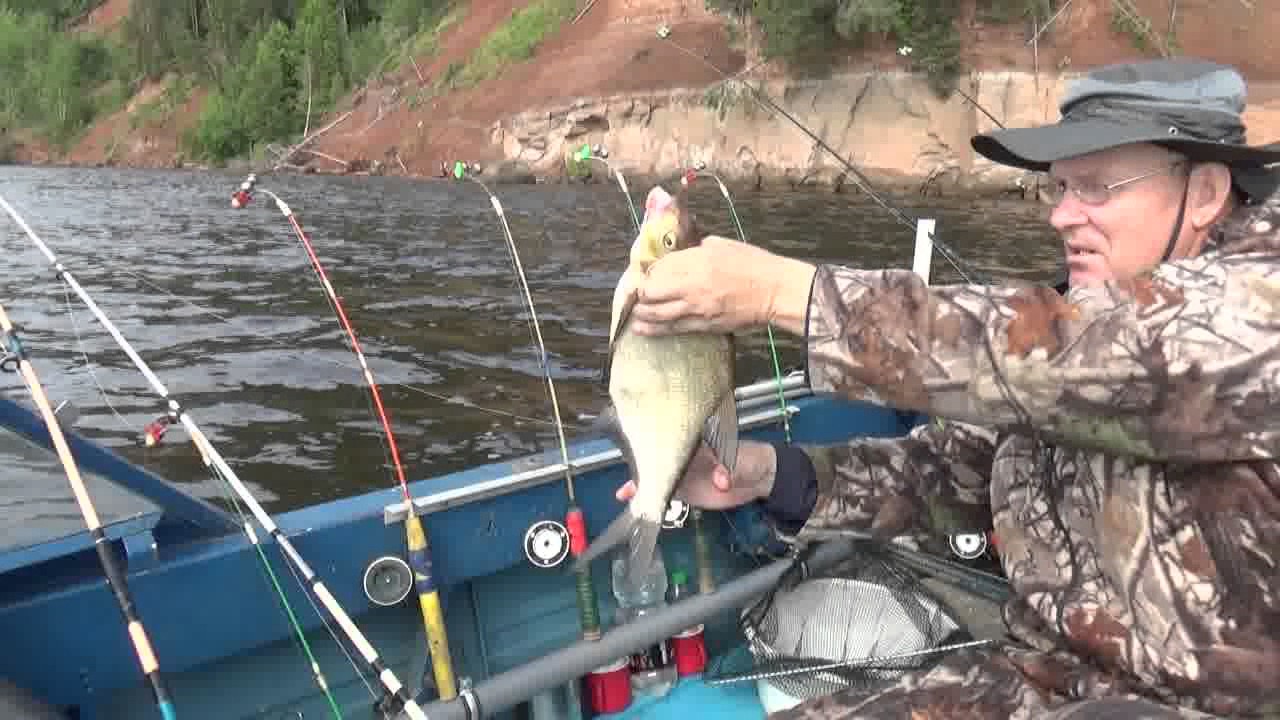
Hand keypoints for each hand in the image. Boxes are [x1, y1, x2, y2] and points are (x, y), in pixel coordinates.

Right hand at [615, 440, 776, 509]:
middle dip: (640, 465)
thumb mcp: (740, 460)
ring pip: (658, 478)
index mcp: (696, 443)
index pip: (671, 440)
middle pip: (658, 460)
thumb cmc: (749, 458)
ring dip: (642, 485)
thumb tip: (720, 480)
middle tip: (624, 473)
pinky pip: (667, 494)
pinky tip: (638, 505)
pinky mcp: (687, 492)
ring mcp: (684, 474)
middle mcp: (685, 457)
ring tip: (623, 493)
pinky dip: (654, 499)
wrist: (760, 478)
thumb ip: (730, 469)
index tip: (638, 447)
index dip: (654, 444)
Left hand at [628, 235, 815, 336]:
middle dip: (640, 293)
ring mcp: (696, 306)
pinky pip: (672, 328)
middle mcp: (692, 283)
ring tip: (634, 314)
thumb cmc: (754, 264)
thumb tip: (682, 254)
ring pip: (657, 313)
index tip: (644, 275)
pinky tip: (642, 329)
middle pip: (652, 290)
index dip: (648, 272)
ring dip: (641, 313)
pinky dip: (654, 329)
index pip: (660, 266)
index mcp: (697, 259)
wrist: (775, 291)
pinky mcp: (703, 324)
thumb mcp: (723, 245)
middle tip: (638, 294)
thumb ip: (698, 249)